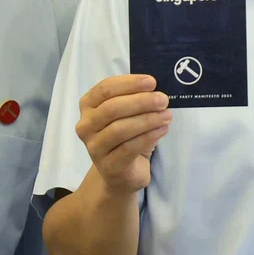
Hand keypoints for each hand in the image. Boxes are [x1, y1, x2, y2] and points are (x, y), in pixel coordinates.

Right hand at [75, 74, 171, 194]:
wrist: (121, 172)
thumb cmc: (125, 136)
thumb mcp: (127, 113)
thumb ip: (135, 98)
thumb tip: (156, 90)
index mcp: (88, 105)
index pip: (105, 89)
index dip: (129, 84)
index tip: (152, 82)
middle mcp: (86, 126)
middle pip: (112, 108)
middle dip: (141, 102)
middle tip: (163, 100)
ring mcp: (94, 147)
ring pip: (120, 129)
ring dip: (147, 120)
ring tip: (167, 116)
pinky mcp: (108, 165)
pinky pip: (129, 148)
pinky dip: (148, 137)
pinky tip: (162, 130)